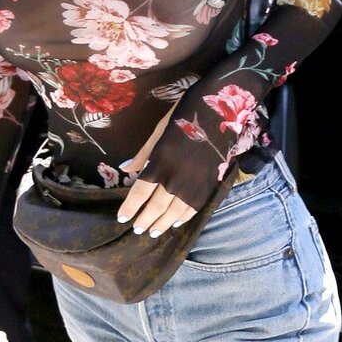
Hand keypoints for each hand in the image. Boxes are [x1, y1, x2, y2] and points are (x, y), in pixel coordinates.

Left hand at [116, 105, 196, 236]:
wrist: (220, 110)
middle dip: (145, 220)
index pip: (140, 193)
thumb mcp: (158, 131)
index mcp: (160, 163)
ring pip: (175, 212)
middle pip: (156, 207)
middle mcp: (175, 178)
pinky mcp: (209, 184)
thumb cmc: (184, 115)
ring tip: (154, 232)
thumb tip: (124, 169)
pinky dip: (183, 218)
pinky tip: (175, 222)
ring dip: (162, 224)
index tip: (122, 218)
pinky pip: (194, 208)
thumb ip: (143, 154)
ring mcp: (194, 184)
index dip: (130, 207)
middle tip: (137, 230)